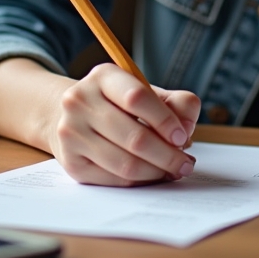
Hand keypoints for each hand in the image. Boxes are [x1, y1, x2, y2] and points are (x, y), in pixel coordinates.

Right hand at [48, 63, 201, 186]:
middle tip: (186, 162)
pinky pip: (114, 179)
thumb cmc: (119, 104)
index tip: (182, 137)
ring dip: (157, 172)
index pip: (137, 97)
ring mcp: (71, 133)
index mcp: (103, 76)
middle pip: (134, 137)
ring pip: (125, 163)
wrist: (74, 117)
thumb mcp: (148, 93)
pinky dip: (139, 181)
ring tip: (173, 170)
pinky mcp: (71, 162)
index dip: (165, 120)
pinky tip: (152, 175)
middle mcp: (80, 102)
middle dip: (168, 155)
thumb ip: (177, 103)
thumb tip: (187, 128)